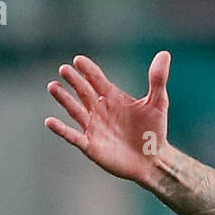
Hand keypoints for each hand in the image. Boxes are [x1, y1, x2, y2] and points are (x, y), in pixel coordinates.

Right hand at [45, 51, 171, 185]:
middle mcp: (99, 109)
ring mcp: (93, 127)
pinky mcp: (91, 146)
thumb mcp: (158, 103)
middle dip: (74, 81)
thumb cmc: (155, 131)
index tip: (79, 60)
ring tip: (53, 86)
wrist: (153, 160)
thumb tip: (165, 54)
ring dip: (64, 99)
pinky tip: (50, 121)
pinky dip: (61, 130)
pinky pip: (73, 136)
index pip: (97, 79)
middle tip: (64, 69)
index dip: (88, 70)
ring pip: (75, 110)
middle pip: (83, 91)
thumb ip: (157, 80)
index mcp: (112, 97)